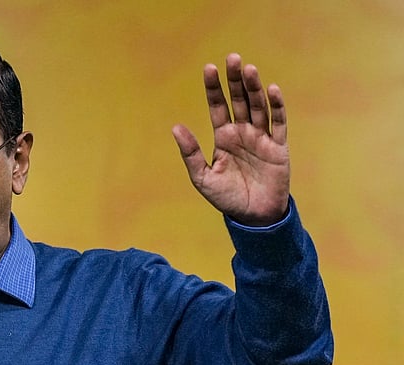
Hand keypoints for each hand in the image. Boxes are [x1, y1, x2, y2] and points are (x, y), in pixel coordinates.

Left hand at [172, 54, 289, 226]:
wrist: (253, 217)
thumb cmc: (227, 198)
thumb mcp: (202, 178)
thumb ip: (190, 153)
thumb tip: (175, 127)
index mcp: (223, 138)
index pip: (218, 107)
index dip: (214, 89)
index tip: (209, 69)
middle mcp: (242, 133)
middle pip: (238, 100)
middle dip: (235, 80)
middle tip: (232, 58)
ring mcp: (261, 138)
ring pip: (258, 106)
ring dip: (254, 88)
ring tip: (248, 69)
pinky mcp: (278, 147)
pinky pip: (278, 123)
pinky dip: (276, 106)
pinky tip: (271, 90)